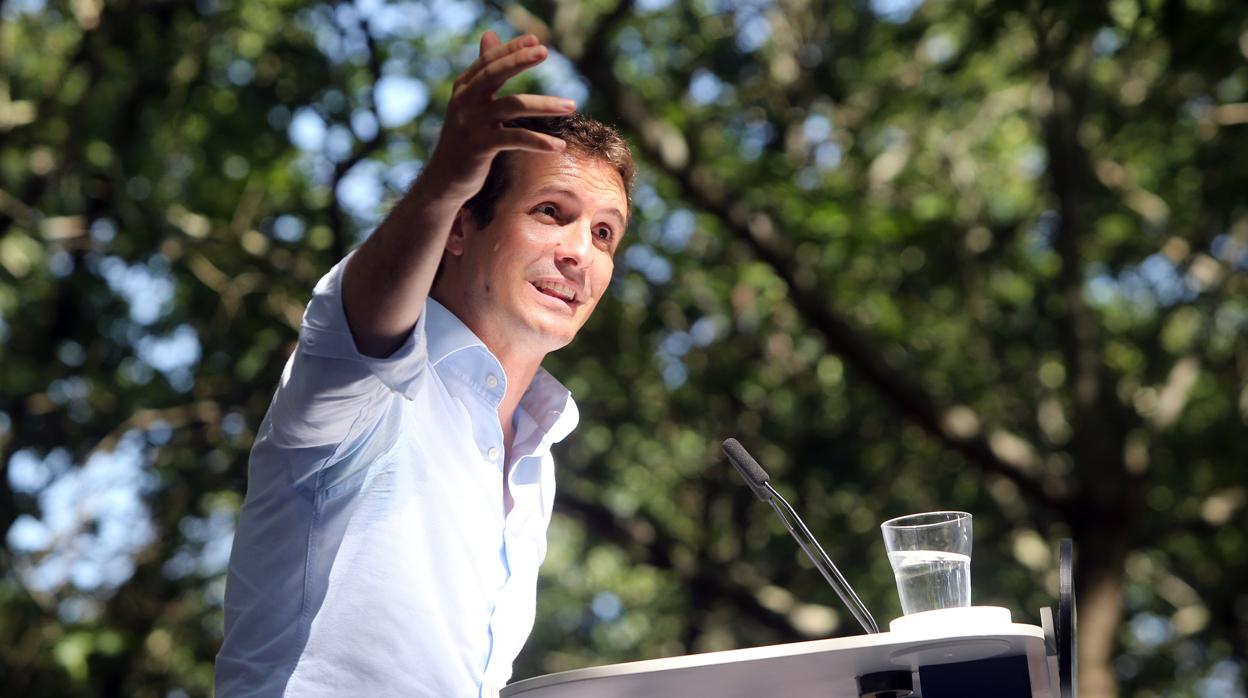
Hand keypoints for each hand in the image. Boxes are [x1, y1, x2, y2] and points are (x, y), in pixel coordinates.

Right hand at [423, 31, 573, 203]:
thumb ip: (484, 72)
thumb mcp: (471, 102)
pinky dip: (539, 142)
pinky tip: (559, 146)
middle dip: (519, 61)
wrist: (444, 179)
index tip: (536, 40)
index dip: (511, 49)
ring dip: (545, 105)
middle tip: (545, 51)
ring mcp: (471, 124)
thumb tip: (490, 33)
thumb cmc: (464, 139)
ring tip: (572, 105)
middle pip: (494, 75)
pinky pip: (515, 139)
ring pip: (512, 106)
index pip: (489, 62)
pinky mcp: (479, 147)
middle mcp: (464, 102)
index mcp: (464, 88)